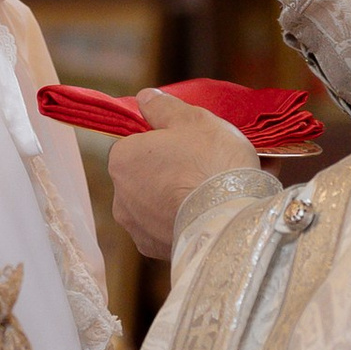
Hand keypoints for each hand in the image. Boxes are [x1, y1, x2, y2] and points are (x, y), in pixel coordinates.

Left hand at [108, 93, 259, 260]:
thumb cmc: (209, 163)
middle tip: (209, 163)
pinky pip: (173, 226)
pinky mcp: (158, 251)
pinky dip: (191, 218)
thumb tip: (145, 98)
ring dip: (183, 195)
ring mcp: (138, 228)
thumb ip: (164, 106)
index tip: (191, 141)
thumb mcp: (192, 119)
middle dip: (175, 169)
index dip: (165, 140)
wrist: (229, 220)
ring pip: (161, 203)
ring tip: (221, 188)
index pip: (137, 144)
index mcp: (122, 160)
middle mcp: (121, 198)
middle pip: (149, 174)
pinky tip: (218, 209)